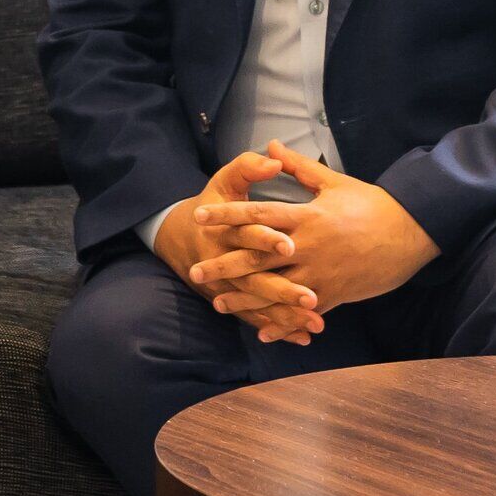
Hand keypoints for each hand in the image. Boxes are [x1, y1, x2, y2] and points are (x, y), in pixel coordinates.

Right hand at [153, 150, 328, 343]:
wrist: (179, 238)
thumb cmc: (213, 205)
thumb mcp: (224, 181)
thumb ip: (247, 167)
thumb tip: (272, 159)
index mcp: (224, 229)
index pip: (246, 234)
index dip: (265, 240)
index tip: (289, 246)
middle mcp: (224, 260)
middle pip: (254, 277)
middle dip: (281, 289)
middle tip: (310, 297)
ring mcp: (228, 285)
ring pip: (257, 303)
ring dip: (285, 315)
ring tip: (315, 320)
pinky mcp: (233, 299)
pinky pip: (256, 318)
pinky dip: (279, 329)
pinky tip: (304, 336)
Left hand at [190, 141, 437, 342]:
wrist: (411, 233)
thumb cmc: (371, 204)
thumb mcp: (333, 182)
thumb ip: (297, 167)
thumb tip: (270, 145)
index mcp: (306, 216)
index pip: (258, 214)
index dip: (227, 215)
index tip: (199, 216)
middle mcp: (308, 246)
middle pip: (258, 256)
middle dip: (224, 264)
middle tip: (195, 271)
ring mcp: (320, 273)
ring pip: (275, 288)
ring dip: (244, 298)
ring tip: (217, 303)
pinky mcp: (334, 294)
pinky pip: (302, 310)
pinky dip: (282, 322)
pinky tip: (262, 332)